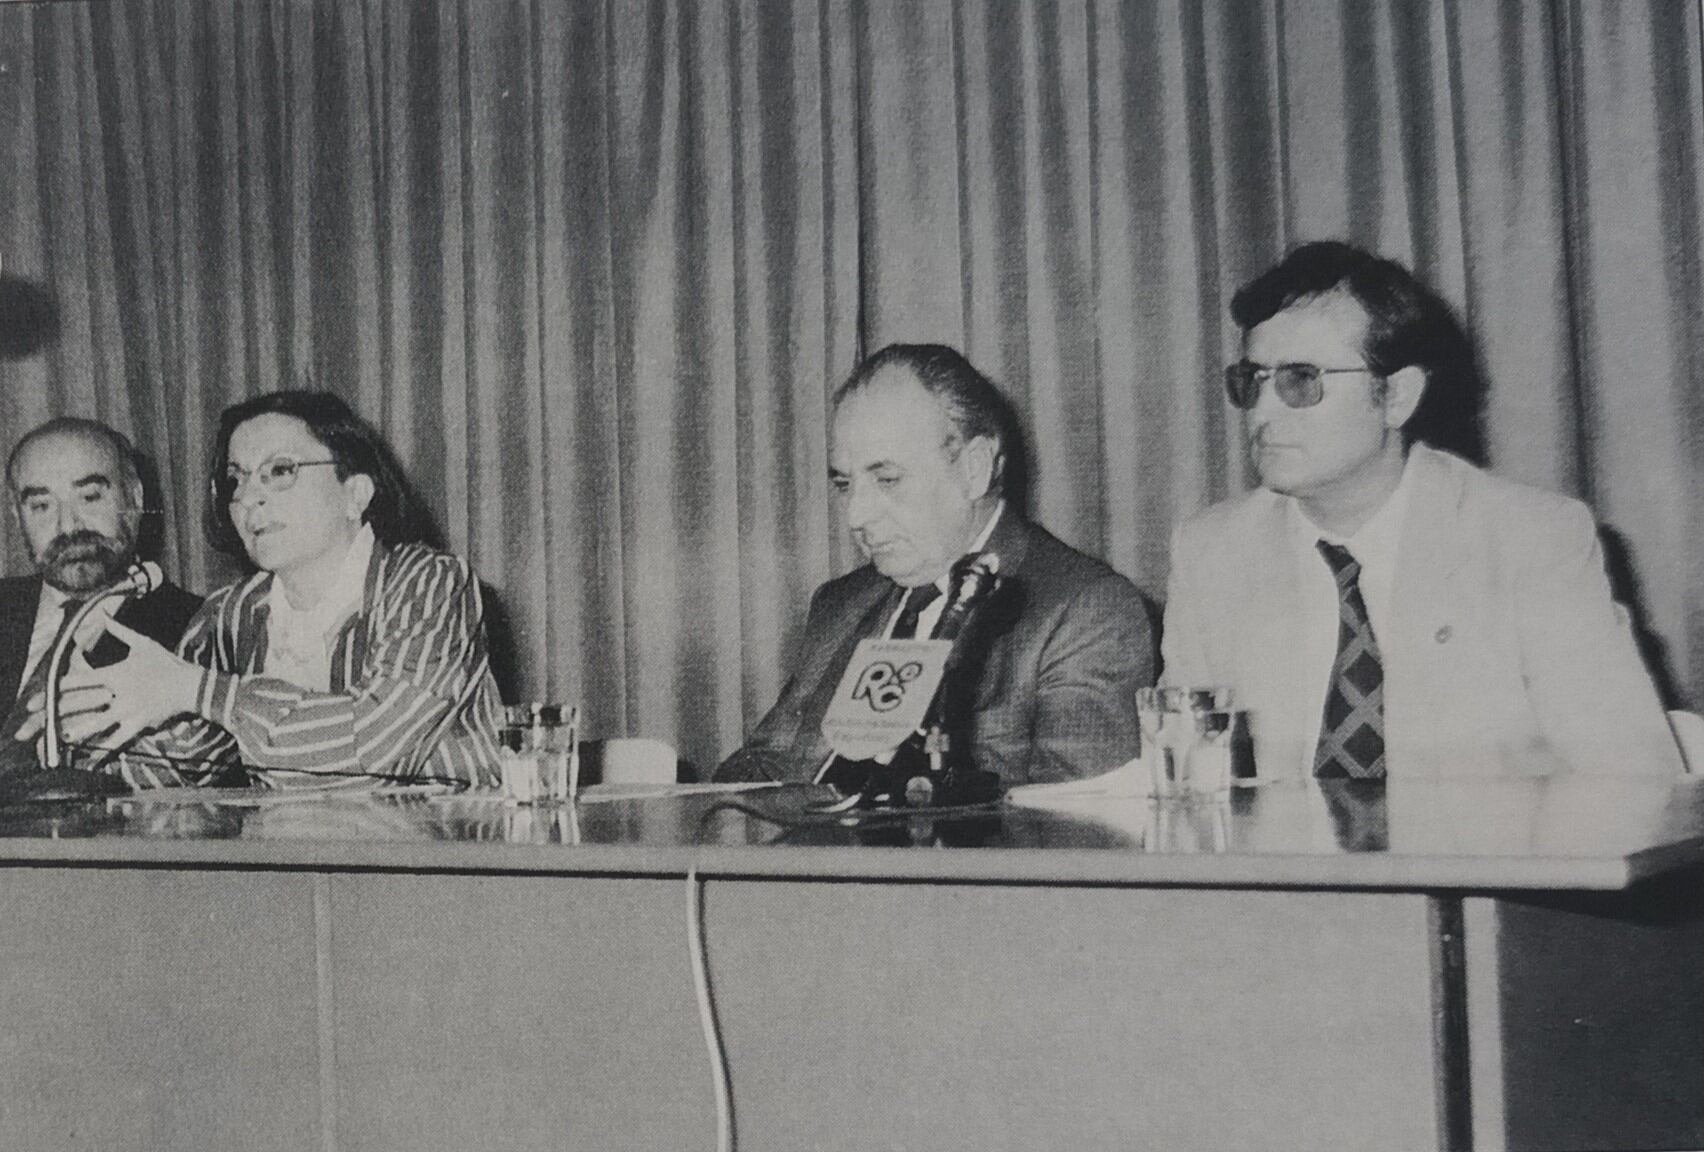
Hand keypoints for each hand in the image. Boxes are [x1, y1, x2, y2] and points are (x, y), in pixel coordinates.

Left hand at [46, 619, 202, 752]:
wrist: (191, 685)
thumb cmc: (167, 663)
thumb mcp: (143, 643)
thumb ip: (120, 630)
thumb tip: (103, 614)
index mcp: (116, 674)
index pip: (81, 679)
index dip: (59, 686)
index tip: (44, 693)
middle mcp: (119, 693)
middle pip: (83, 703)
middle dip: (58, 711)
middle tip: (37, 719)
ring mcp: (129, 710)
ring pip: (98, 723)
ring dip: (78, 731)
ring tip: (61, 738)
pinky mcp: (140, 723)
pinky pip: (119, 739)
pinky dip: (105, 749)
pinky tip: (92, 758)